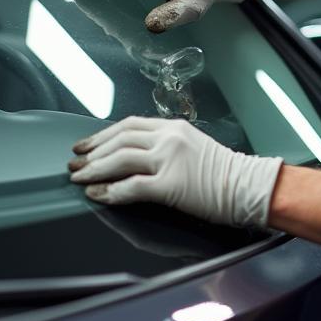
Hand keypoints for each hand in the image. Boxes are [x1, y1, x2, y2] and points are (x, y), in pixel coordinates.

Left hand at [68, 116, 282, 227]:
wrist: (246, 186)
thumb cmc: (223, 172)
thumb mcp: (191, 146)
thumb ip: (164, 145)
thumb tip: (132, 157)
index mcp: (173, 126)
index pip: (128, 125)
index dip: (102, 135)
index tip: (85, 146)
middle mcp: (169, 138)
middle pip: (120, 139)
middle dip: (92, 152)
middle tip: (74, 164)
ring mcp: (169, 159)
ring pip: (120, 159)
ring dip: (95, 170)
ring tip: (78, 179)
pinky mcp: (170, 184)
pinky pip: (132, 186)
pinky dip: (111, 191)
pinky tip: (97, 195)